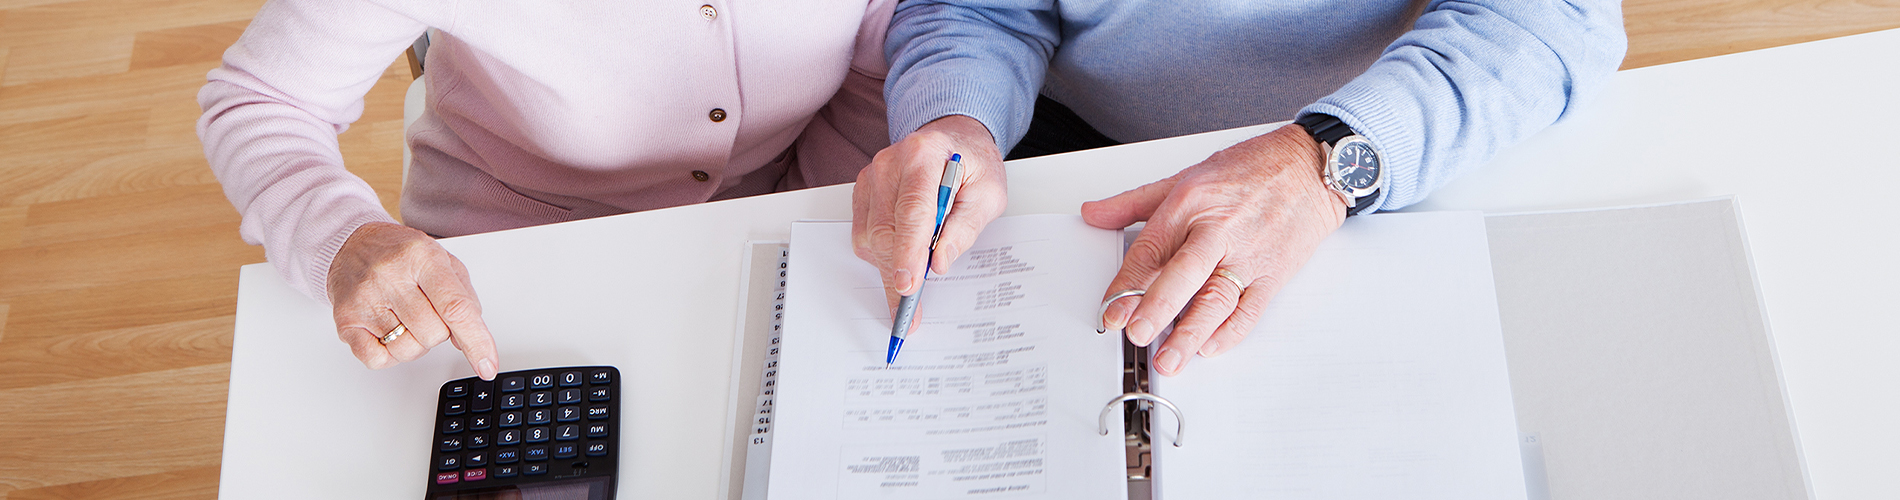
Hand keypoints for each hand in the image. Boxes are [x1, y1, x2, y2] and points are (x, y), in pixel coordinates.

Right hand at [327, 221, 499, 379]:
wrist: (353, 243)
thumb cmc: (401, 254)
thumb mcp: (443, 261)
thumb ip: (463, 299)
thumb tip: (467, 340)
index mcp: (422, 257)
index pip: (455, 308)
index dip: (476, 341)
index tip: (487, 365)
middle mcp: (391, 276)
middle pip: (434, 333)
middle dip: (439, 331)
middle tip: (426, 310)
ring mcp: (365, 299)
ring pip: (408, 350)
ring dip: (415, 343)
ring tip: (406, 318)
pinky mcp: (345, 319)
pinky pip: (378, 360)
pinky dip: (390, 355)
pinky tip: (388, 332)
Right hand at [852, 115, 1007, 328]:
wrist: (954, 140)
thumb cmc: (973, 165)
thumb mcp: (988, 194)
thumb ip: (965, 227)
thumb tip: (939, 262)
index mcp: (924, 155)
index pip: (912, 211)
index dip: (909, 253)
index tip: (909, 286)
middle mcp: (890, 163)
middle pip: (885, 230)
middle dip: (898, 272)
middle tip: (912, 307)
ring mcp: (872, 176)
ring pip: (870, 237)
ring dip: (891, 264)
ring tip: (915, 275)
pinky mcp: (863, 191)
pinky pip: (863, 234)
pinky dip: (882, 253)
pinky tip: (904, 252)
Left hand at [1085, 124, 1347, 375]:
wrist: (1310, 166)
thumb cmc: (1250, 169)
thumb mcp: (1184, 177)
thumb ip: (1133, 202)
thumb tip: (1094, 213)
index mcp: (1190, 205)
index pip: (1150, 250)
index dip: (1126, 284)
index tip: (1110, 310)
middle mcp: (1219, 230)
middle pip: (1184, 274)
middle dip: (1158, 306)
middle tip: (1137, 333)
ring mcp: (1249, 254)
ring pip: (1218, 298)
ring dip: (1192, 332)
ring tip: (1170, 358)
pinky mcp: (1274, 272)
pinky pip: (1251, 308)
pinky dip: (1231, 331)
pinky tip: (1211, 346)